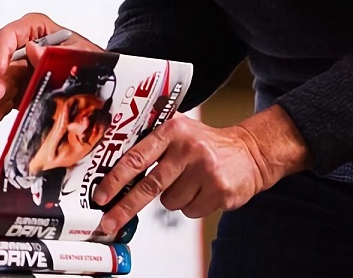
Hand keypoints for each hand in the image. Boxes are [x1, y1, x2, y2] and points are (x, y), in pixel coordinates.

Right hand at [0, 12, 101, 130]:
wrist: (100, 75)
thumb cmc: (90, 57)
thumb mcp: (80, 52)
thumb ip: (57, 51)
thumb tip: (33, 49)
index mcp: (36, 30)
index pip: (10, 35)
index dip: (2, 51)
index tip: (2, 70)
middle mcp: (24, 50)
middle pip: (4, 65)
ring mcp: (21, 71)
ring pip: (2, 85)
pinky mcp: (21, 90)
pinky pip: (7, 100)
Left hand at [92, 106, 310, 235]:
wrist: (252, 152)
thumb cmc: (208, 144)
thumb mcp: (180, 130)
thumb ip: (152, 140)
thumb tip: (113, 162)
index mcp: (173, 131)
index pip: (137, 157)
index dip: (116, 178)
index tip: (101, 195)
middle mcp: (188, 149)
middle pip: (149, 185)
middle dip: (125, 207)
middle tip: (109, 222)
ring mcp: (205, 171)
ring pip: (169, 202)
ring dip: (174, 198)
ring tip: (189, 182)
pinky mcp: (219, 191)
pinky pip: (189, 211)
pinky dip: (192, 206)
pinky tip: (203, 191)